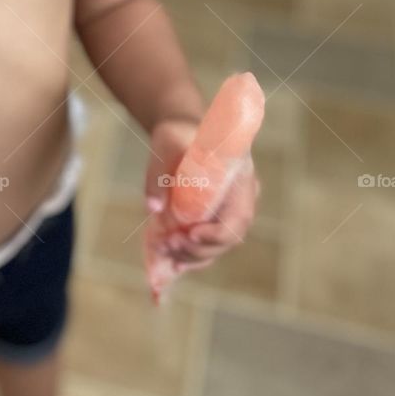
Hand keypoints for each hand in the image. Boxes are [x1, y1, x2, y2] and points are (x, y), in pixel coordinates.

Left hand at [144, 117, 260, 272]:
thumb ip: (159, 176)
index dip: (217, 233)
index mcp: (239, 176)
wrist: (178, 132)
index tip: (190, 234)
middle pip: (229, 237)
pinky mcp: (213, 220)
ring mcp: (228, 211)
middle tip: (169, 243)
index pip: (238, 216)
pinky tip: (174, 263)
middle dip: (199, 248)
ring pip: (218, 246)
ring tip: (164, 249)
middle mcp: (240, 198)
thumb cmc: (176, 135)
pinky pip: (208, 245)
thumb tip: (153, 208)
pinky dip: (192, 256)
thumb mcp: (164, 147)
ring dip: (192, 255)